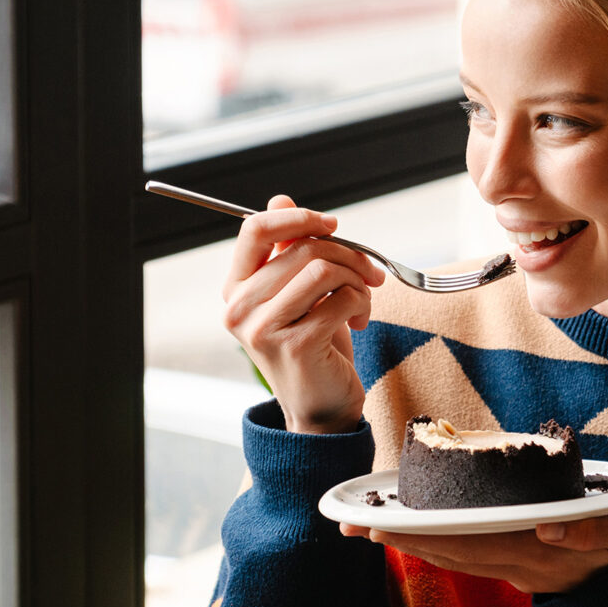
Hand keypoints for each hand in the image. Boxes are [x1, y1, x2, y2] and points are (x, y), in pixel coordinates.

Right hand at [223, 194, 387, 434]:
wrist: (321, 407)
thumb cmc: (313, 344)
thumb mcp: (299, 292)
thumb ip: (287, 249)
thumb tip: (281, 200)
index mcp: (236, 288)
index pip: (254, 229)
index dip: (298, 218)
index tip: (332, 225)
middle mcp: (239, 307)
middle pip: (302, 247)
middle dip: (348, 254)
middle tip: (371, 273)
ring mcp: (263, 328)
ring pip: (323, 269)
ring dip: (357, 280)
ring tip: (362, 300)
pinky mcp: (294, 345)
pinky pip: (341, 299)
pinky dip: (362, 304)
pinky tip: (360, 321)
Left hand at [338, 505, 607, 593]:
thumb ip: (596, 528)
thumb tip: (553, 525)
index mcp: (541, 553)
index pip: (474, 542)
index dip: (429, 534)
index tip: (390, 523)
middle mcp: (521, 565)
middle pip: (453, 553)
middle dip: (404, 540)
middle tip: (355, 526)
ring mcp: (517, 569)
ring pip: (455, 558)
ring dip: (412, 545)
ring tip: (368, 528)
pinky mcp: (516, 565)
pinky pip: (467, 557)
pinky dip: (435, 546)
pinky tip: (411, 534)